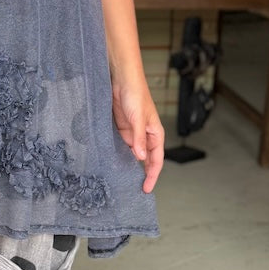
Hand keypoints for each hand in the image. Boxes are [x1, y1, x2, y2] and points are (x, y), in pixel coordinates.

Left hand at [111, 76, 163, 193]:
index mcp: (155, 134)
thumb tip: (140, 158)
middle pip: (145, 159)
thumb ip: (139, 138)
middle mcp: (145, 135)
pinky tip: (112, 162)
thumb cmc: (136, 95)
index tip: (147, 188)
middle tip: (134, 189)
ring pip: (132, 154)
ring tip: (121, 180)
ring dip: (129, 165)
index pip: (156, 160)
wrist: (122, 80)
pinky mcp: (121, 129)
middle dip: (142, 174)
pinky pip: (121, 145)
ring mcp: (133, 133)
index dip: (152, 175)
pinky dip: (118, 154)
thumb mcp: (138, 118)